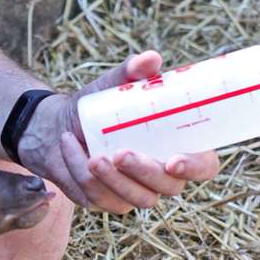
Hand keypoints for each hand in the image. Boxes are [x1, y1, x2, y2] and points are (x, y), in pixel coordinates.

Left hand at [18, 51, 220, 212]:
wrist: (55, 126)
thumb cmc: (94, 108)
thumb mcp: (110, 87)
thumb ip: (131, 73)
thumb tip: (150, 58)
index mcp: (176, 146)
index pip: (204, 166)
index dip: (196, 167)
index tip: (175, 161)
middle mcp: (161, 175)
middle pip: (169, 187)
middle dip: (144, 172)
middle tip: (119, 153)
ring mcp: (136, 192)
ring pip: (136, 199)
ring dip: (110, 178)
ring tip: (88, 153)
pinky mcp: (106, 201)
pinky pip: (99, 196)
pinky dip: (79, 170)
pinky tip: (68, 146)